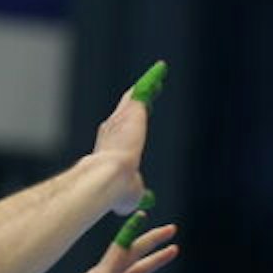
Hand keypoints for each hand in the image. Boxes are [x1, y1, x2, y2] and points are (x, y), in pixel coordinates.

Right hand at [93, 61, 163, 213]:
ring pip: (134, 99)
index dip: (127, 126)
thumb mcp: (129, 195)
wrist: (111, 178)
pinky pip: (143, 91)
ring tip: (157, 75)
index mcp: (111, 149)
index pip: (120, 133)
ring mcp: (121, 119)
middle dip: (135, 102)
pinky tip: (161, 70)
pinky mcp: (133, 112)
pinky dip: (152, 79)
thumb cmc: (117, 191)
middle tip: (148, 90)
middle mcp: (113, 130)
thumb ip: (133, 195)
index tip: (134, 119)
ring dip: (146, 87)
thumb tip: (138, 203)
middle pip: (126, 112)